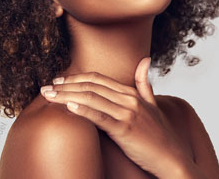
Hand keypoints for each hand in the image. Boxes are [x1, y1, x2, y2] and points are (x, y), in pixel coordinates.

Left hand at [40, 57, 197, 177]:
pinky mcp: (125, 129)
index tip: (59, 80)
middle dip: (65, 85)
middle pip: (91, 86)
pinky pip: (100, 116)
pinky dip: (83, 109)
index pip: (98, 79)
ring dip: (66, 95)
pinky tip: (68, 106)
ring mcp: (127, 113)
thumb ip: (144, 83)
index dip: (76, 78)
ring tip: (48, 96)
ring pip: (91, 98)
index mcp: (131, 93)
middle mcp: (128, 99)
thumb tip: (145, 59)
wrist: (172, 159)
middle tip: (46, 88)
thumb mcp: (154, 105)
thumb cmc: (161, 136)